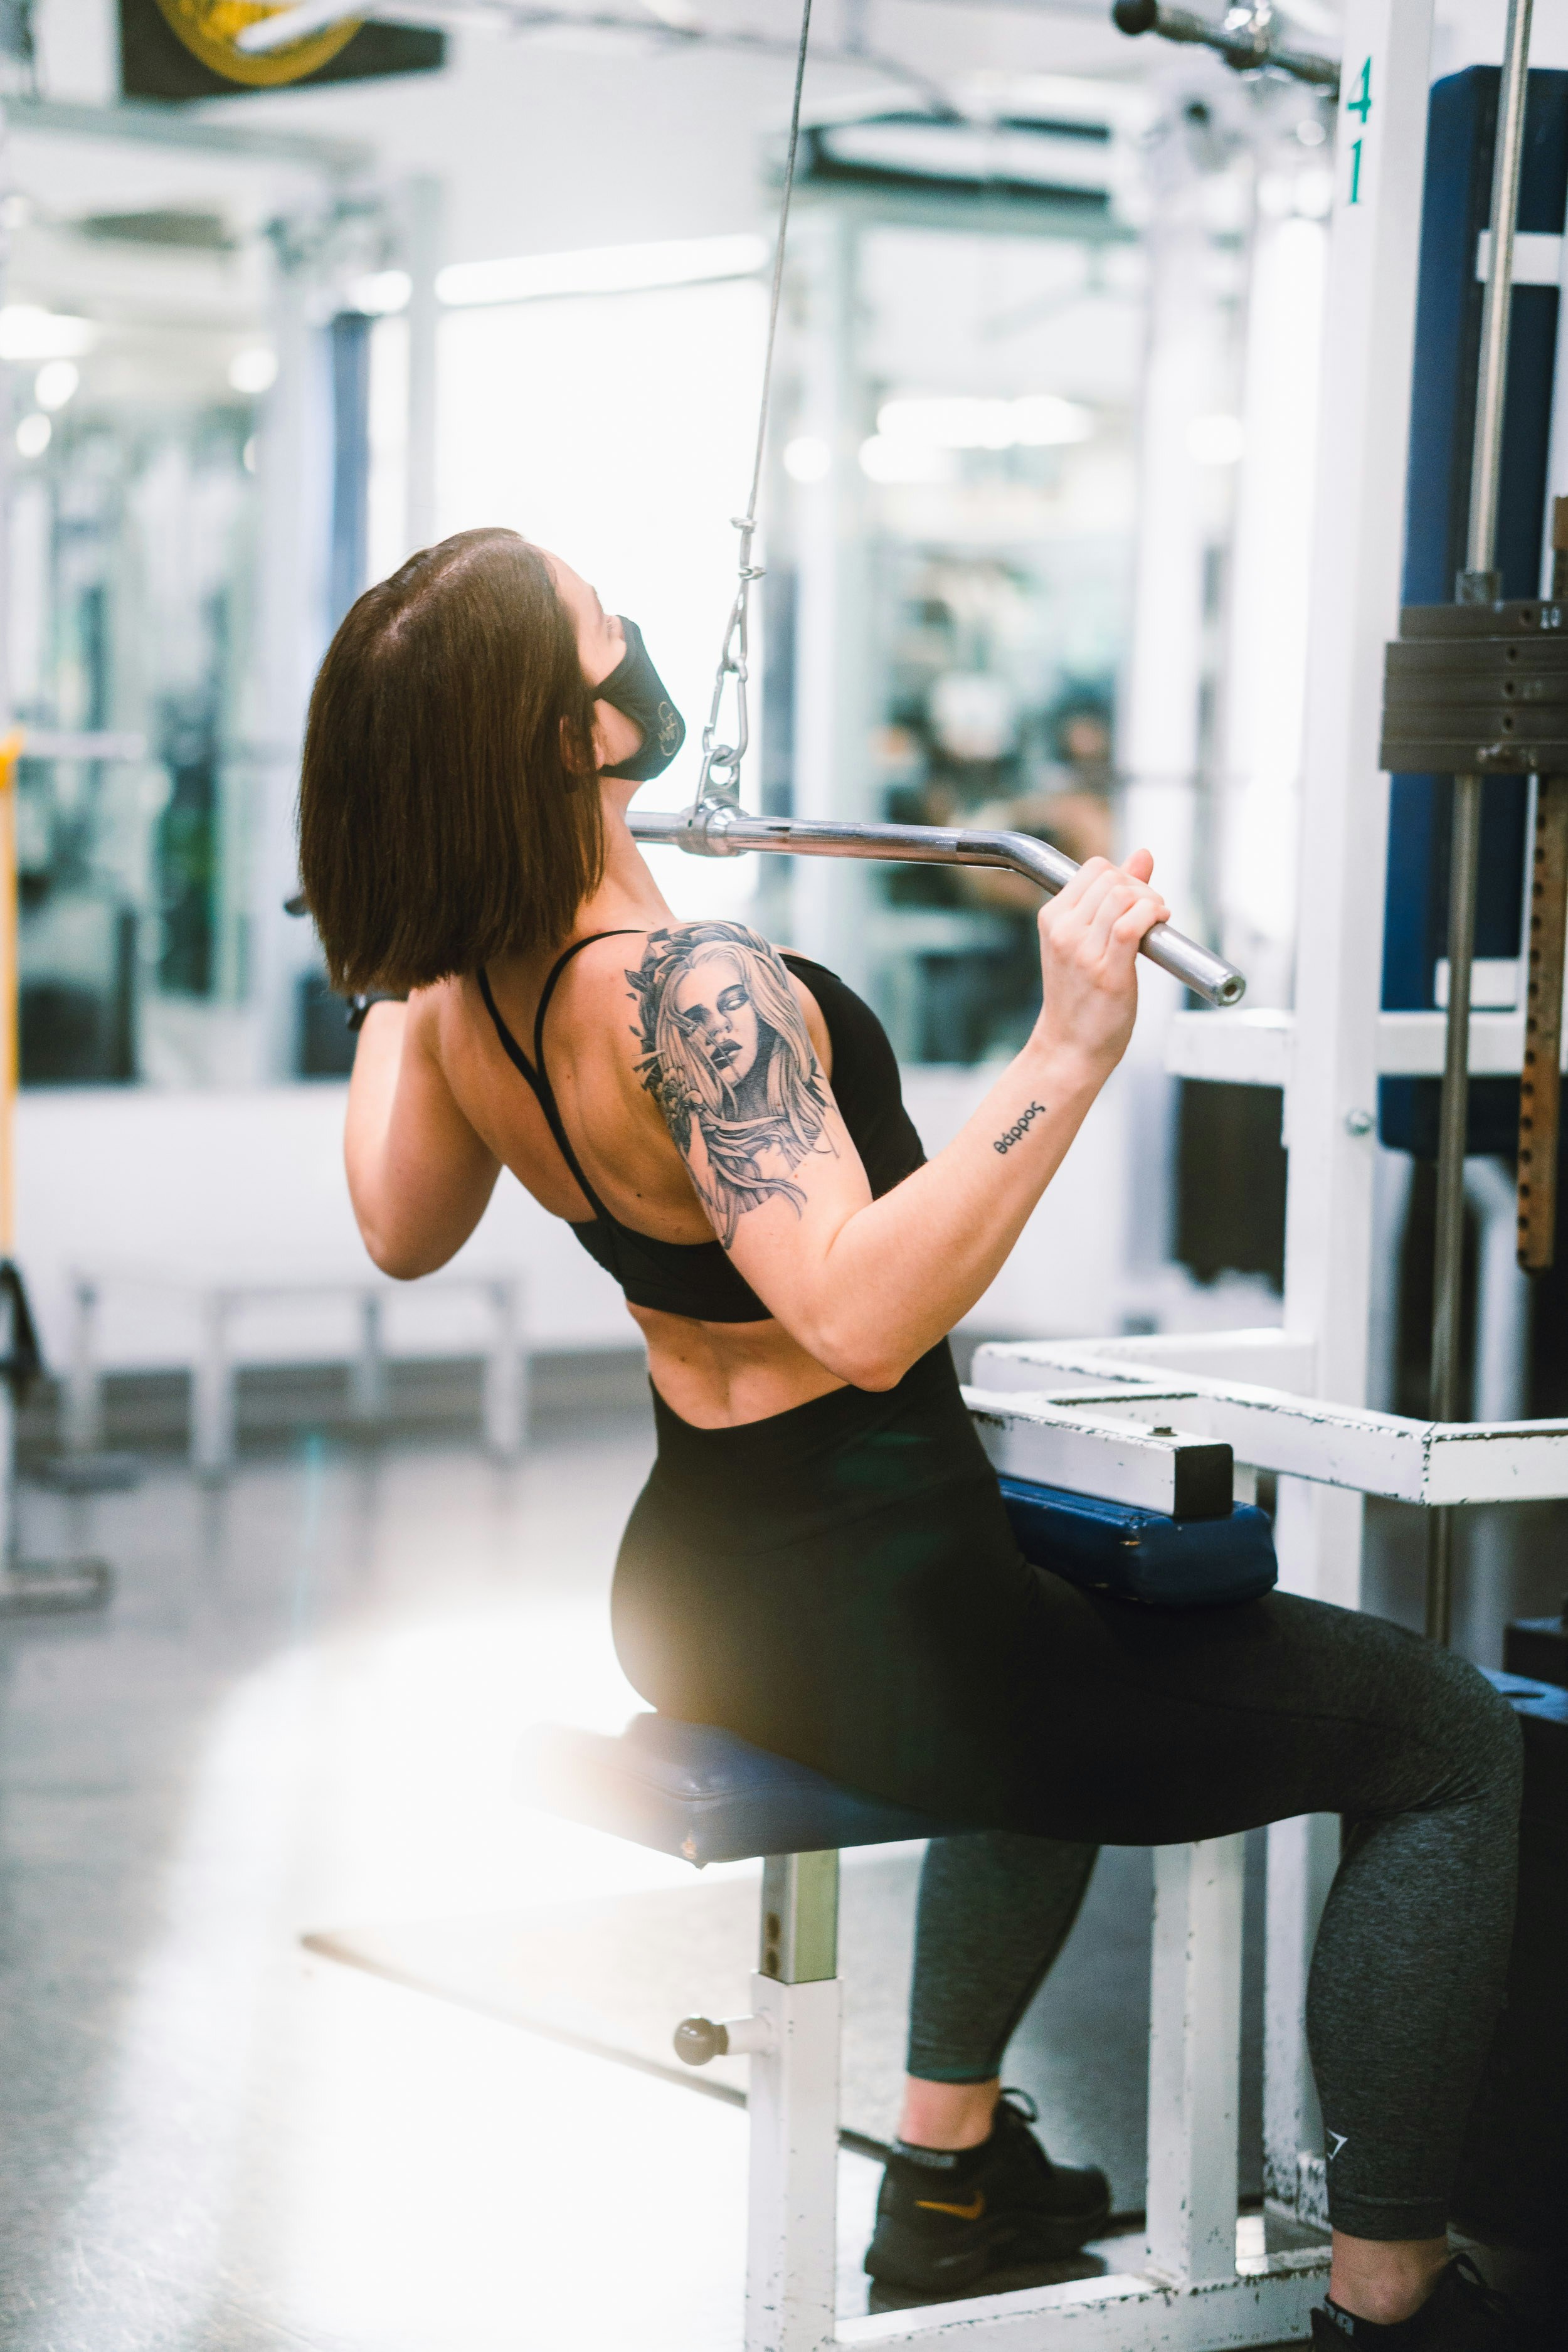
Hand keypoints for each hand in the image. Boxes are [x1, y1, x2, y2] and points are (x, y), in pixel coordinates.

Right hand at [1030, 849, 1168, 1076]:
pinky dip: (1151, 916)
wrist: (1070, 1047)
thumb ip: (1113, 896)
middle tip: (1151, 913)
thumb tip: (1142, 856)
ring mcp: (1082, 951)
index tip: (1135, 900)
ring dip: (1150, 903)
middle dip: (1142, 888)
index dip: (1123, 876)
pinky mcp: (1106, 971)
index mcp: (1053, 918)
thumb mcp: (1086, 940)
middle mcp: (1063, 930)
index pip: (1094, 868)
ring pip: (1123, 896)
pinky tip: (1157, 926)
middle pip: (1111, 878)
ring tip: (1155, 923)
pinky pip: (1130, 924)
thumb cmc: (1080, 997)